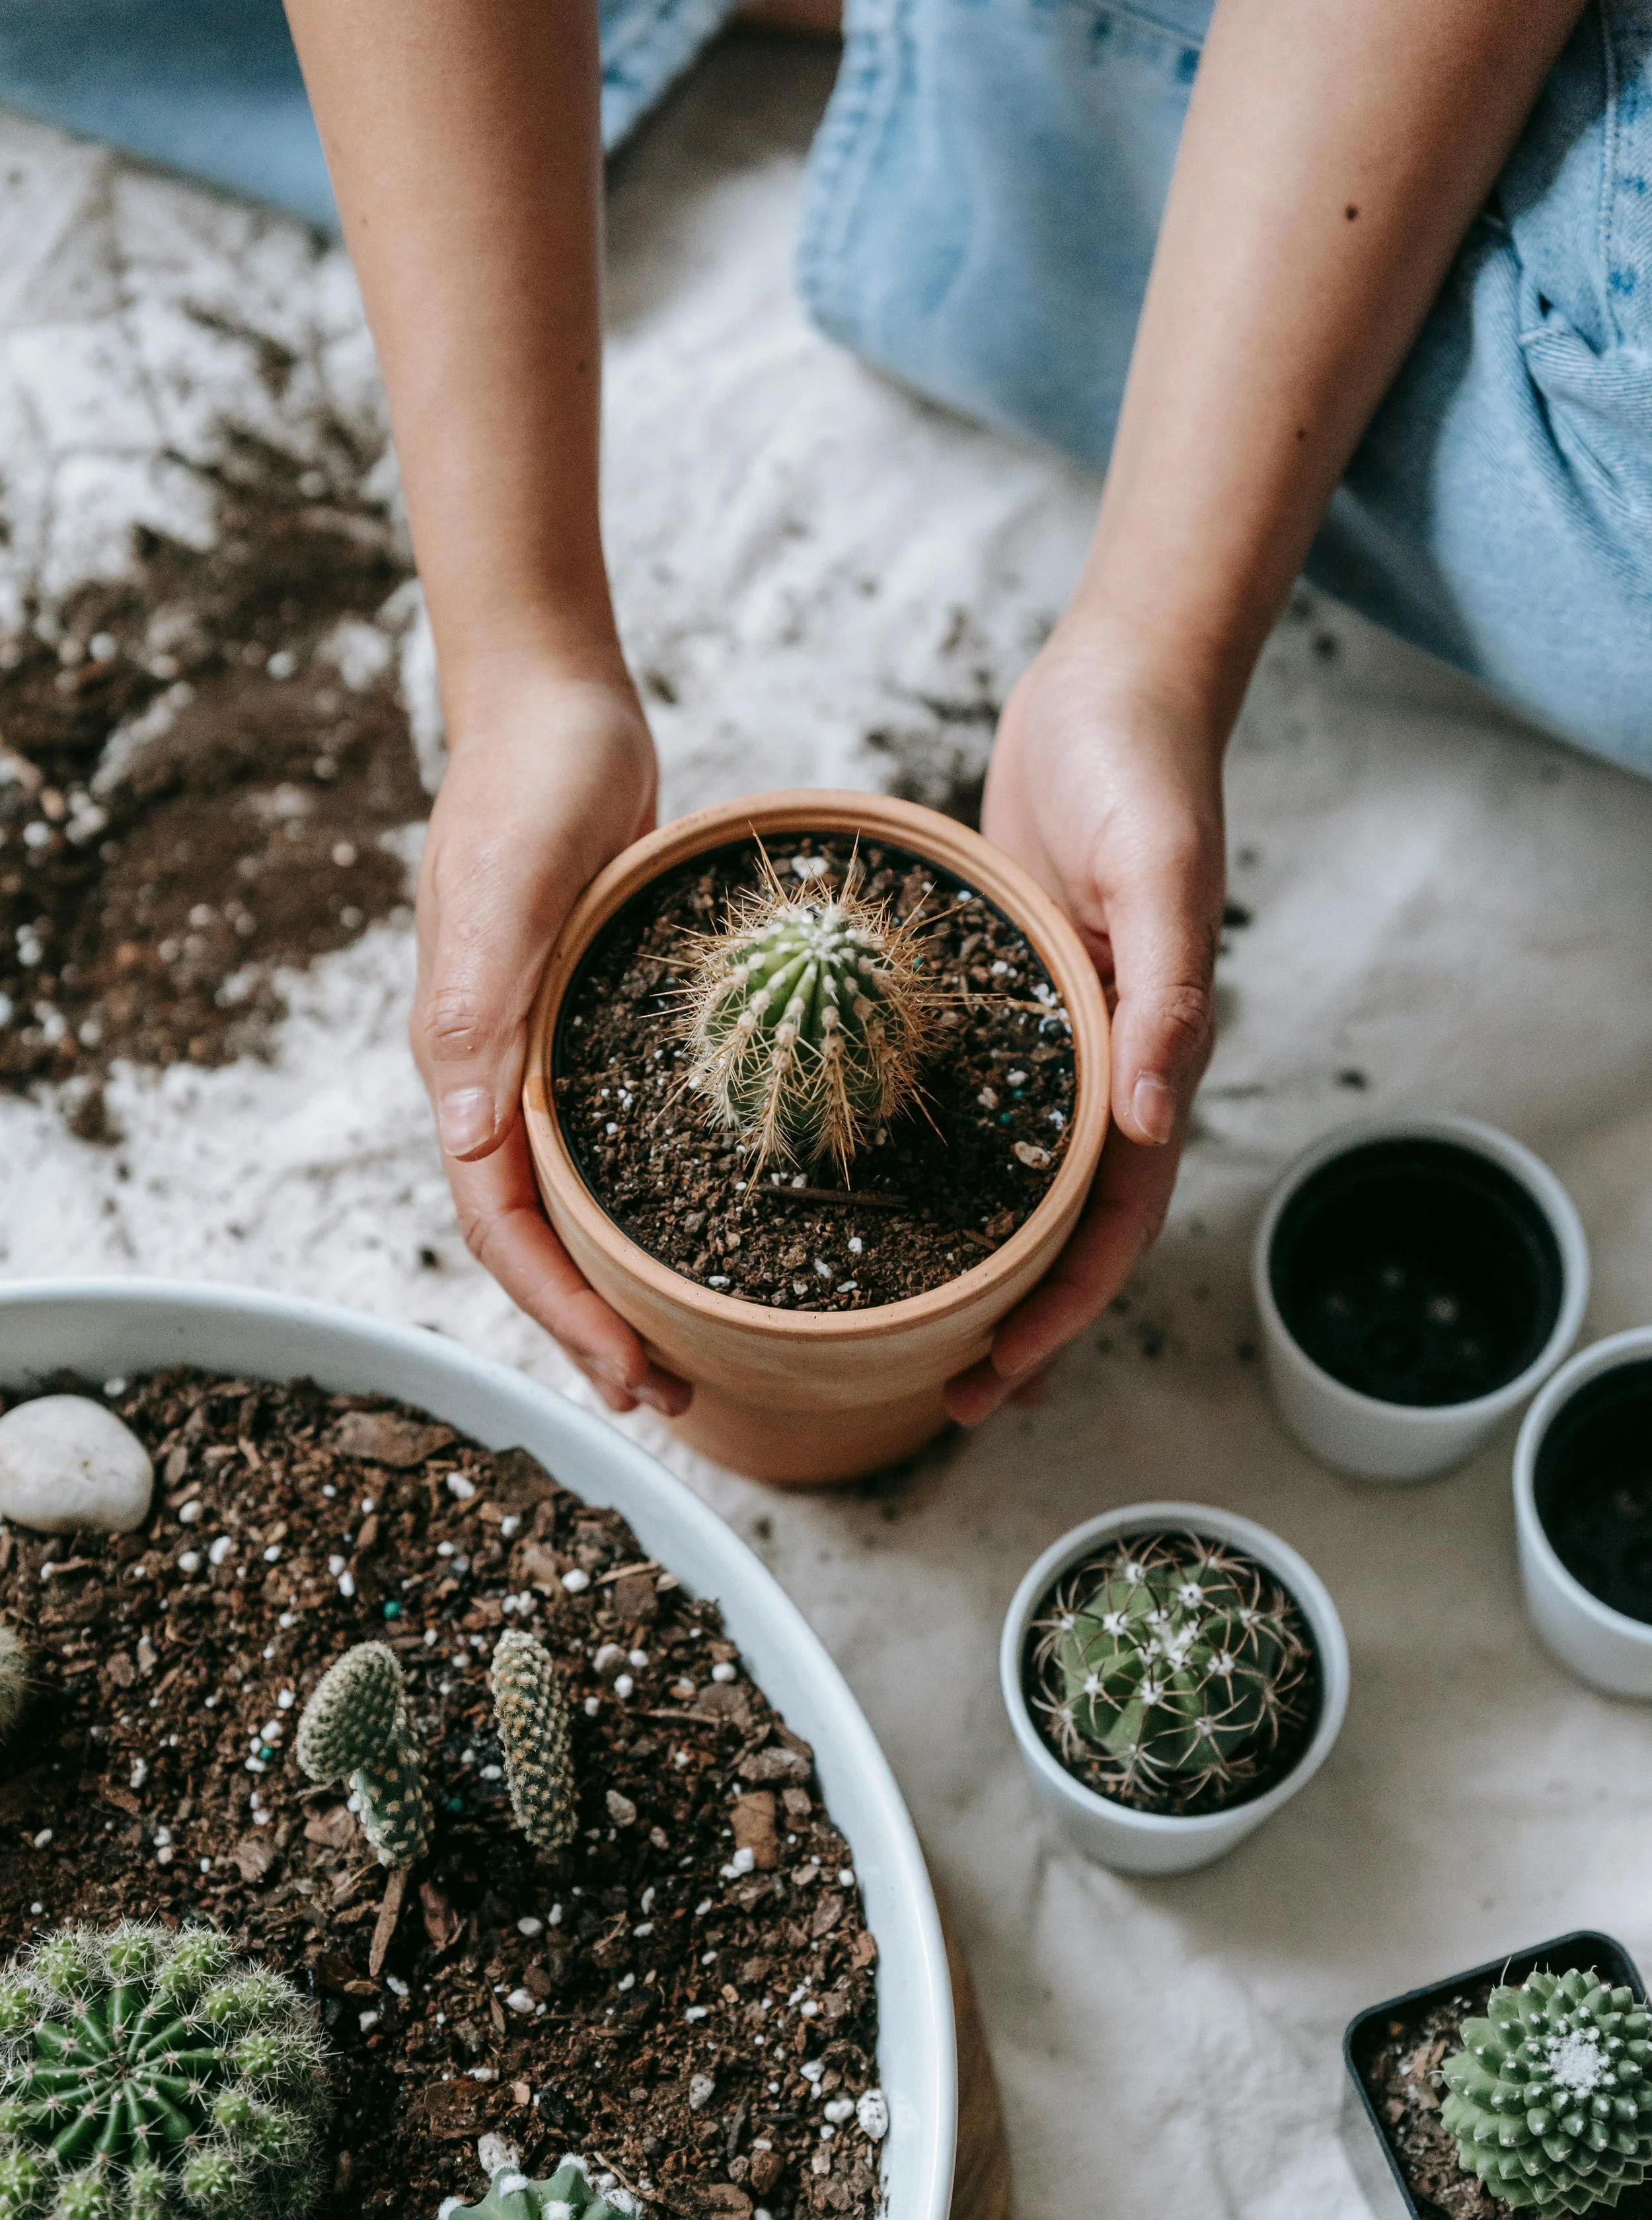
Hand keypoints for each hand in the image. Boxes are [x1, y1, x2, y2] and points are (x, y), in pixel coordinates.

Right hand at [411, 662, 691, 1418]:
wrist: (559, 707)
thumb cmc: (531, 785)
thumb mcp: (506, 888)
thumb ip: (477, 1005)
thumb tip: (469, 1136)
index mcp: (465, 1062)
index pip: (501, 1225)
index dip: (560, 1312)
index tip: (630, 1375)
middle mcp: (498, 1075)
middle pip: (535, 1236)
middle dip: (591, 1326)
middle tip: (671, 1395)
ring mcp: (543, 1053)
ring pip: (572, 1200)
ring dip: (619, 1280)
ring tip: (687, 1345)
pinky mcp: (591, 1027)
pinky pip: (611, 1141)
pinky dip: (648, 1202)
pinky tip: (706, 1229)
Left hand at [944, 623, 1224, 1423]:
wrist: (1115, 685)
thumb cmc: (1145, 770)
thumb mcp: (1158, 872)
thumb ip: (1167, 993)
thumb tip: (1156, 1116)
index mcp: (1149, 1056)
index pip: (1114, 1221)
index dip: (1063, 1311)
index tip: (1001, 1379)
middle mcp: (1102, 1064)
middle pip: (1063, 1226)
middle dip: (1015, 1319)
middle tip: (946, 1395)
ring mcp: (1052, 1036)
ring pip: (1016, 1179)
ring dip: (974, 1259)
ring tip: (905, 1328)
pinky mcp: (1005, 996)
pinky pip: (971, 1102)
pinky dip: (936, 1163)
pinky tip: (870, 1193)